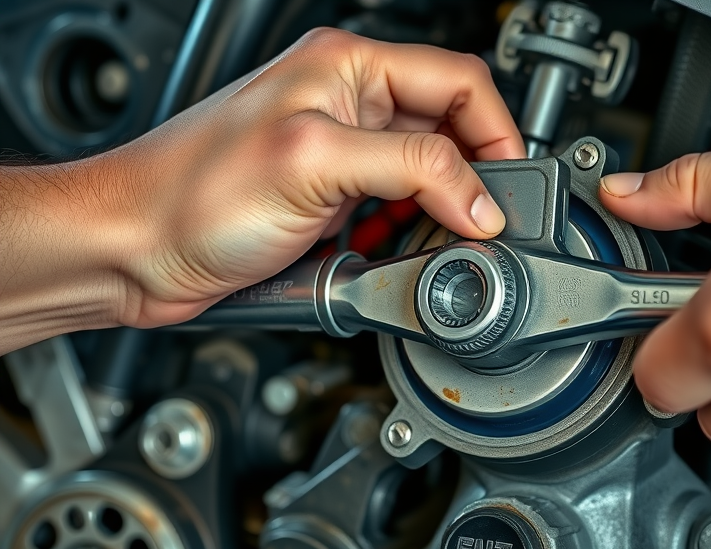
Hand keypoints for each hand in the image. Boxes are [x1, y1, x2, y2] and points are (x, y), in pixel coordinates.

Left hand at [102, 28, 523, 326]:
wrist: (132, 249)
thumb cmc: (191, 192)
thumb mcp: (316, 164)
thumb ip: (413, 170)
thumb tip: (480, 197)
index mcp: (347, 67)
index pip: (460, 83)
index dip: (496, 135)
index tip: (507, 189)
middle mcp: (347, 102)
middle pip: (449, 130)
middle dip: (472, 179)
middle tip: (480, 223)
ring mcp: (340, 153)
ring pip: (427, 175)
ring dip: (440, 211)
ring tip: (433, 240)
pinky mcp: (330, 197)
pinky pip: (395, 210)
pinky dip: (407, 234)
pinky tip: (392, 250)